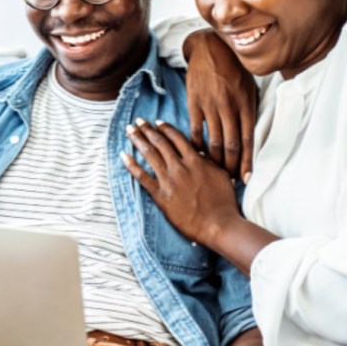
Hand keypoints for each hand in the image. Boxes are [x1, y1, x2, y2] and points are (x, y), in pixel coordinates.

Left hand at [121, 119, 241, 248]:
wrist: (218, 224)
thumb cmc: (223, 202)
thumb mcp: (220, 175)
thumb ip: (207, 162)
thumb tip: (198, 152)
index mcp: (195, 160)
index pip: (177, 138)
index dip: (165, 128)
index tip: (157, 122)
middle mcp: (180, 166)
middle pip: (160, 142)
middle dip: (147, 129)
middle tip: (138, 121)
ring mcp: (169, 180)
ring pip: (150, 154)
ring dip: (138, 140)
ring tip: (129, 131)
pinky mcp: (160, 195)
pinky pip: (142, 177)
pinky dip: (131, 165)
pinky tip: (123, 155)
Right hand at [183, 29, 256, 181]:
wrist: (210, 49)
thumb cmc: (233, 68)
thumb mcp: (249, 87)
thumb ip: (250, 110)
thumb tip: (249, 135)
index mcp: (246, 104)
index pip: (248, 140)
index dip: (247, 162)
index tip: (246, 178)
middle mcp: (229, 107)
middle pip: (231, 145)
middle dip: (231, 166)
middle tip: (229, 179)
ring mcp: (211, 106)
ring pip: (214, 142)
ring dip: (215, 160)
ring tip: (216, 171)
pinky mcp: (195, 103)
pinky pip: (196, 131)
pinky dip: (197, 146)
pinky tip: (199, 155)